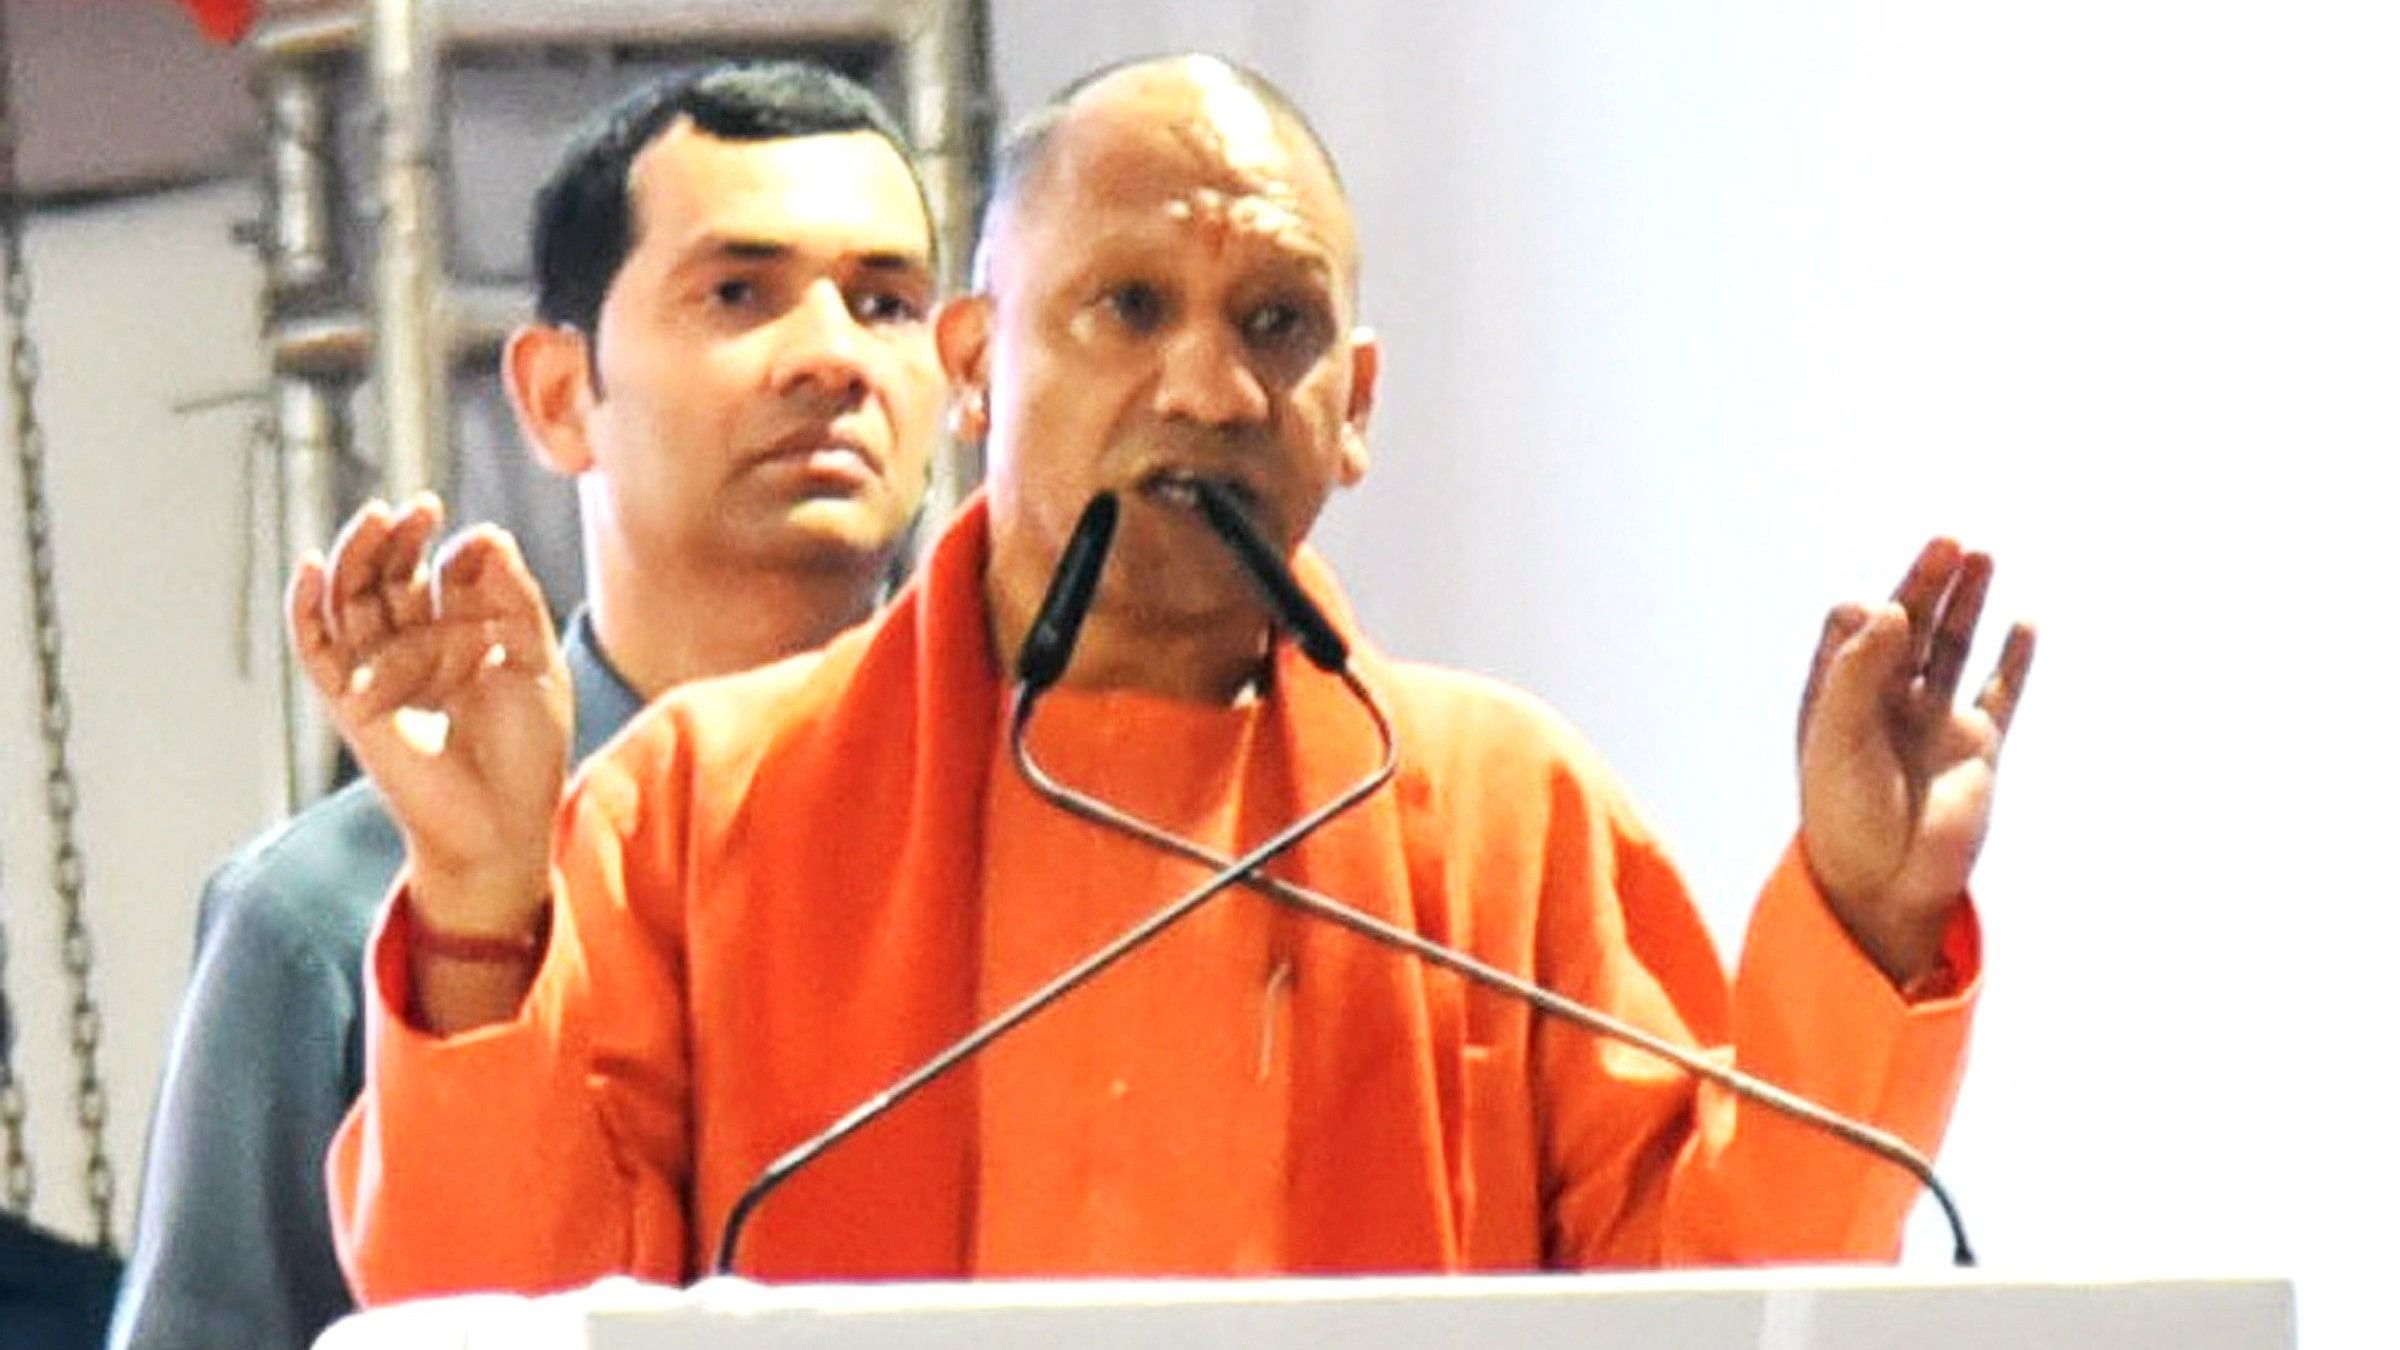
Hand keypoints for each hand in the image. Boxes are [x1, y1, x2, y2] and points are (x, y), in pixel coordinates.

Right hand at [287, 495, 570, 937]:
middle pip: (391, 577)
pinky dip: (305, 607)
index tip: (482, 544)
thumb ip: (513, 598)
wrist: (503, 820)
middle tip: (420, 508)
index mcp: (463, 637)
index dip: (459, 553)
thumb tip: (487, 533)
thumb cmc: (528, 751)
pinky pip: (315, 647)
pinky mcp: (350, 700)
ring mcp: (379, 672)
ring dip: (357, 555)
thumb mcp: (536, 662)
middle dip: (402, 539)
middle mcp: (416, 649)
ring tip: (377, 518)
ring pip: (350, 599)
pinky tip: (310, 566)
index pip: (447, 575)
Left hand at [1796, 538, 2034, 984]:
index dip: (1867, 613)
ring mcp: (1933, 721)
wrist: (1885, 885)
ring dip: (1965, 602)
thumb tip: (1888, 605)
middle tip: (1947, 541)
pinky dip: (2014, 658)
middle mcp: (1885, 703)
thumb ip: (1858, 670)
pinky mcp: (1978, 746)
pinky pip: (1999, 692)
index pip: (1853, 631)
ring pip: (1952, 647)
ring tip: (1980, 554)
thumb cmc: (1843, 814)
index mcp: (1838, 697)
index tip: (1879, 614)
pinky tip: (2024, 621)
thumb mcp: (1835, 737)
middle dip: (1925, 583)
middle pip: (1907, 626)